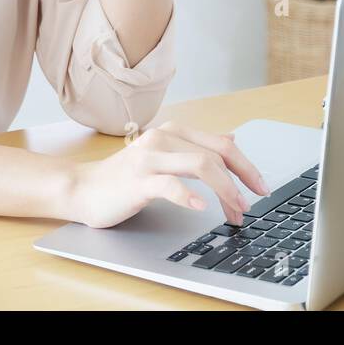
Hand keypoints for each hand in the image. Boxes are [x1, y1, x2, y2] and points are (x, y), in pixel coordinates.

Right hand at [65, 121, 271, 228]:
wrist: (82, 189)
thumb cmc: (124, 177)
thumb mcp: (164, 156)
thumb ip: (195, 147)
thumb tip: (231, 138)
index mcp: (173, 133)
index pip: (221, 145)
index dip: (246, 166)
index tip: (261, 188)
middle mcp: (163, 139)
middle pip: (216, 155)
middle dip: (240, 182)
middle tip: (249, 207)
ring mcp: (150, 159)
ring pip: (200, 165)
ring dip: (225, 190)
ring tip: (234, 211)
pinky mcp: (137, 180)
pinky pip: (169, 185)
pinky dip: (188, 196)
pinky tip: (200, 207)